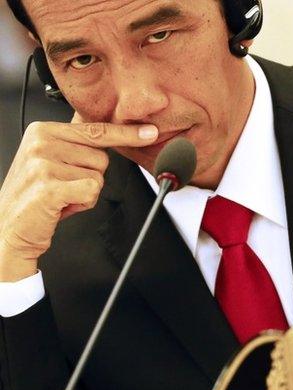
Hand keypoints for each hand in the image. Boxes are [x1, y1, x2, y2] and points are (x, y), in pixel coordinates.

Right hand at [0, 120, 158, 281]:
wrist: (8, 228)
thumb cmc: (36, 196)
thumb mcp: (52, 161)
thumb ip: (77, 145)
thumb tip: (114, 132)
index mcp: (43, 130)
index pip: (95, 129)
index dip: (125, 133)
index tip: (149, 131)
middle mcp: (42, 142)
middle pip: (102, 157)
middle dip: (90, 177)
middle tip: (64, 187)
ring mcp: (44, 163)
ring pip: (98, 176)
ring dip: (86, 193)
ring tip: (61, 196)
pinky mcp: (50, 185)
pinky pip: (92, 191)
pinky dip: (83, 204)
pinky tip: (62, 206)